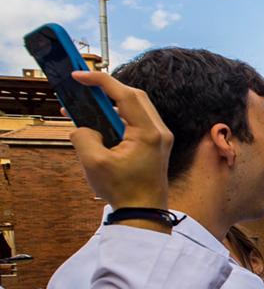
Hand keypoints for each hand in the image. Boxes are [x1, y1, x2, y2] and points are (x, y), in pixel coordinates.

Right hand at [67, 71, 172, 210]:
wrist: (144, 213)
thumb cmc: (123, 191)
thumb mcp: (94, 163)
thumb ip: (83, 137)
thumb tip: (84, 127)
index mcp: (149, 133)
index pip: (126, 95)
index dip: (101, 81)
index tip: (79, 75)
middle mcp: (159, 131)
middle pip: (133, 96)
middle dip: (106, 88)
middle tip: (81, 85)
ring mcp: (159, 137)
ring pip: (134, 108)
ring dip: (109, 103)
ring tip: (82, 105)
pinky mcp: (155, 144)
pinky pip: (134, 121)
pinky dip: (115, 117)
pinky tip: (95, 121)